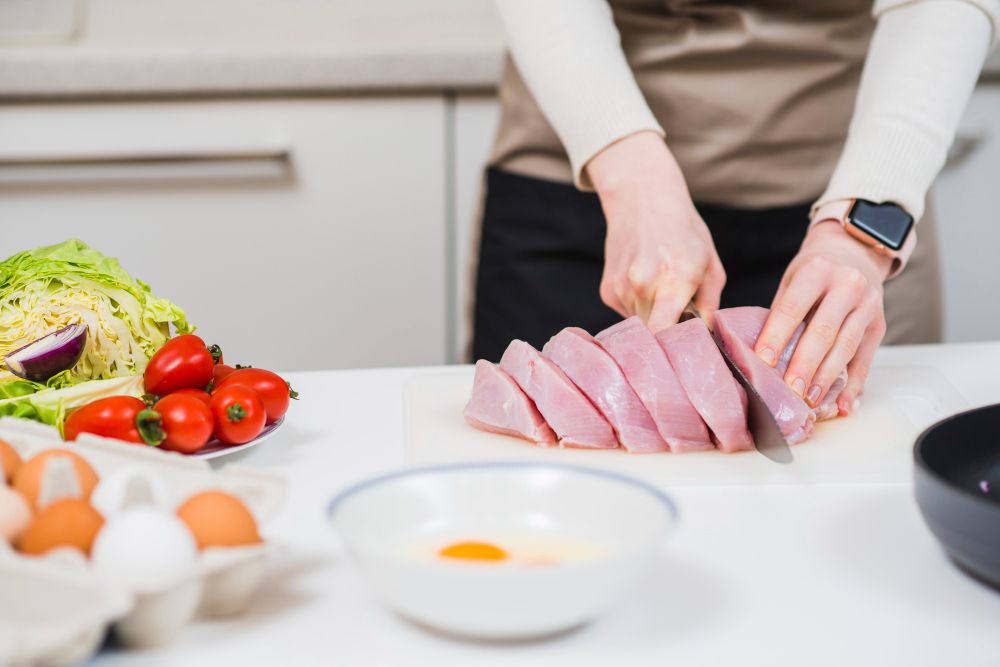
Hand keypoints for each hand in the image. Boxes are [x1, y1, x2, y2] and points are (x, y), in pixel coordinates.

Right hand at [586, 131, 725, 331]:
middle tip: (681, 318)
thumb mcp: (710, 264)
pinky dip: (638, 307)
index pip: (665, 335)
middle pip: (655, 335)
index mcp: (676, 279)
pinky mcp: (607, 291)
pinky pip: (627, 314)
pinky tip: (645, 284)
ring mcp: (621, 288)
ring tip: (661, 290)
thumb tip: (708, 339)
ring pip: (640, 325)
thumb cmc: (684, 233)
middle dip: (668, 333)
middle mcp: (644, 285)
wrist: (642, 200)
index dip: (674, 347)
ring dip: (653, 317)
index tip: (685, 349)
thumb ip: (711, 305)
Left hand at [755, 220, 893, 414]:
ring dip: (827, 378)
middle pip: (823, 331)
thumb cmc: (814, 272)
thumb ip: (781, 312)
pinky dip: (854, 384)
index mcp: (817, 271)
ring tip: (810, 400)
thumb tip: (757, 355)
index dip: (776, 336)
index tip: (762, 361)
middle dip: (804, 364)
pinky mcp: (879, 324)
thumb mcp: (793, 279)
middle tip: (790, 390)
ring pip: (846, 347)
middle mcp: (847, 285)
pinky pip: (866, 359)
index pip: (792, 308)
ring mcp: (868, 305)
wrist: (853, 253)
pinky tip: (843, 404)